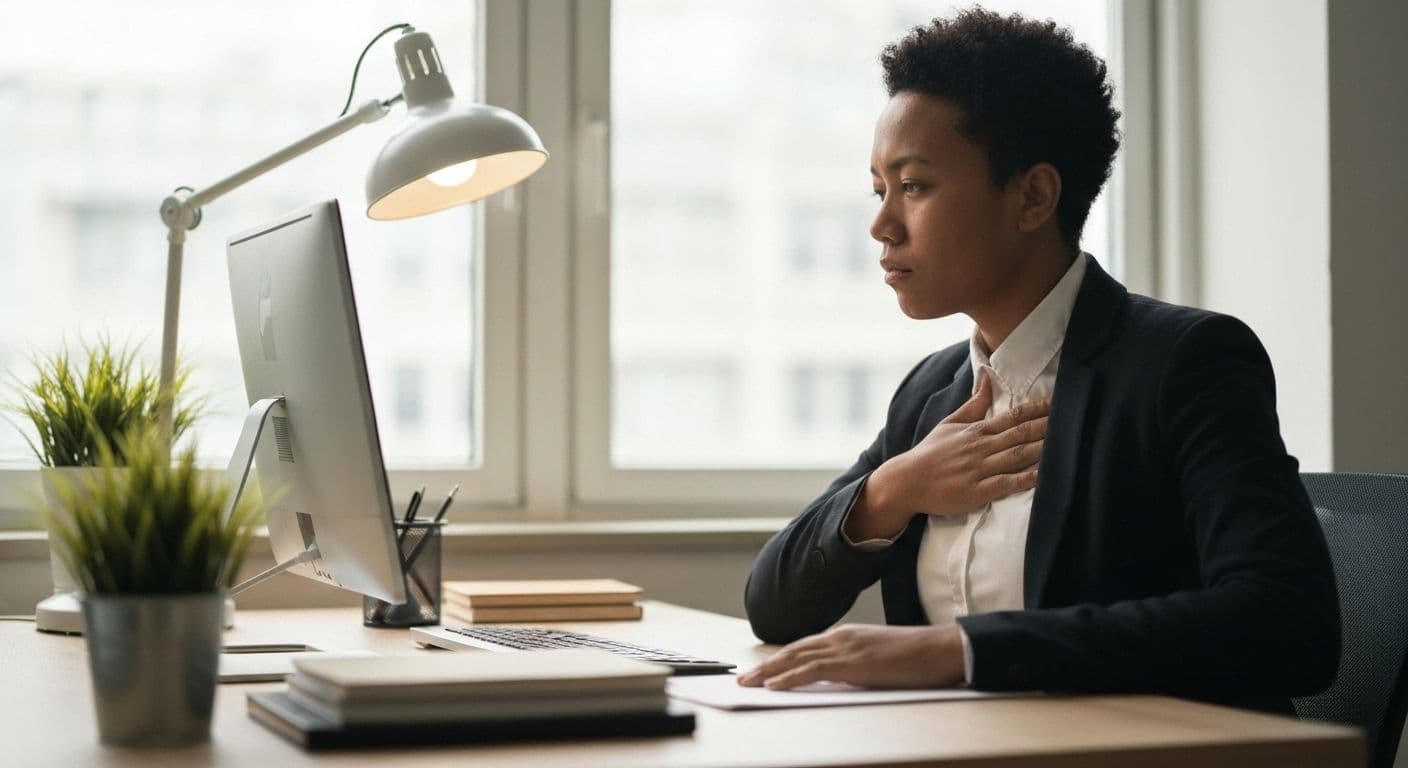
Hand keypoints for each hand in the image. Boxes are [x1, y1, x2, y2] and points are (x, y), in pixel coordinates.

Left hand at [737, 623, 964, 689]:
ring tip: (748, 682)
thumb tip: (836, 680)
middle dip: (766, 665)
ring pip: (796, 659)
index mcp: (846, 636)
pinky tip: (774, 685)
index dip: (779, 659)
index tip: (761, 670)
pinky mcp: (852, 662)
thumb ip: (854, 666)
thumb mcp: (877, 660)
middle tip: (743, 678)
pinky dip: (789, 678)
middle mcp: (840, 637)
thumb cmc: (916, 658)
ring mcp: (845, 647)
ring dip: (768, 672)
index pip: (804, 647)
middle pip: (793, 651)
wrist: (941, 649)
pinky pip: (812, 670)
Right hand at [846, 372, 1047, 539]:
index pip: (1012, 416)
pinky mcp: (976, 491)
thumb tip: (987, 376)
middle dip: (1048, 425)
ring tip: (1066, 442)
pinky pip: (1004, 483)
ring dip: (1041, 448)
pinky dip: (1023, 479)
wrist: (907, 481)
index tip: (1059, 400)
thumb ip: (974, 402)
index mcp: (977, 431)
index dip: (1037, 408)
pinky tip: (1041, 475)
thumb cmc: (930, 453)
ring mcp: (979, 469)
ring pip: (1016, 456)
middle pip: (1020, 434)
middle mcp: (981, 447)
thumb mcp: (950, 423)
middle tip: (1074, 416)